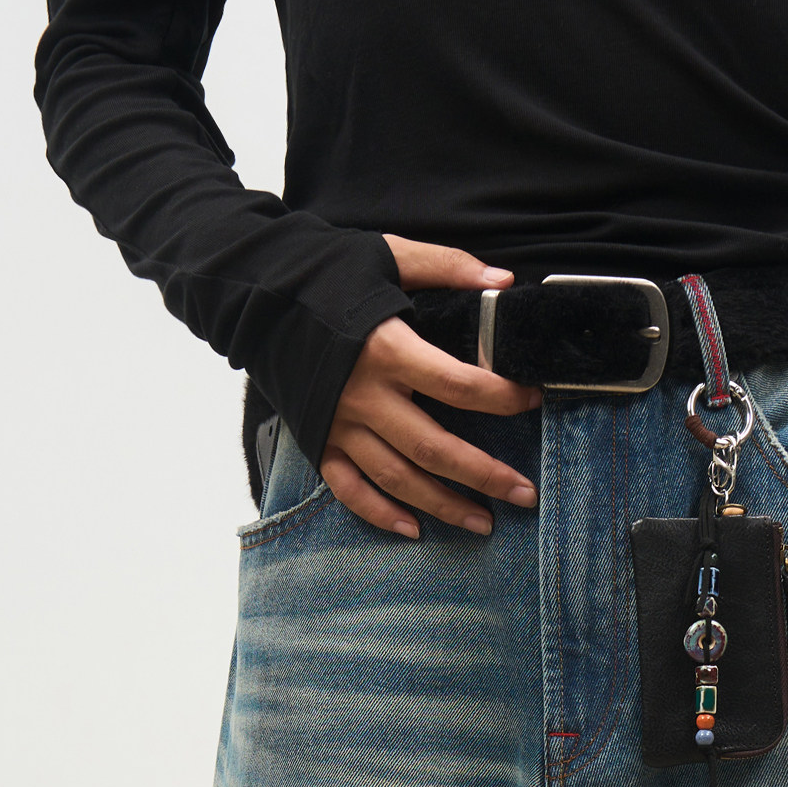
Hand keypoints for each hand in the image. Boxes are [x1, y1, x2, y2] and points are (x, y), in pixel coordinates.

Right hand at [321, 239, 541, 539]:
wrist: (253, 293)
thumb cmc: (325, 273)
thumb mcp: (387, 256)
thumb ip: (446, 267)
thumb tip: (503, 281)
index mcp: (388, 349)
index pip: (458, 384)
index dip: (502, 396)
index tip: (534, 399)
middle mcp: (364, 396)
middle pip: (434, 447)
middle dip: (483, 475)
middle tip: (525, 494)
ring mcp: (338, 424)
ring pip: (397, 478)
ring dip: (442, 506)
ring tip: (484, 523)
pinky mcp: (317, 440)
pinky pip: (349, 489)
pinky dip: (380, 513)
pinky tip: (414, 531)